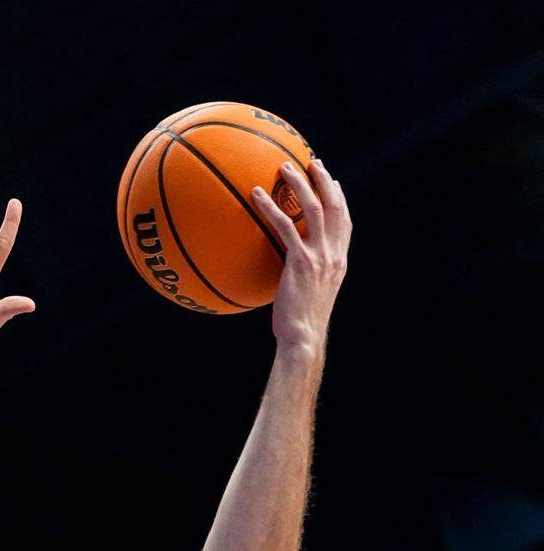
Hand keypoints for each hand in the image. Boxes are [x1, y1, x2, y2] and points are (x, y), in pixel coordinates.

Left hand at [251, 159, 350, 353]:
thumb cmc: (301, 325)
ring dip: (299, 183)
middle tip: (311, 161)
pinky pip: (285, 227)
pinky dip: (271, 208)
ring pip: (314, 208)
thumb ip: (306, 276)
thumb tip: (288, 269)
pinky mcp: (301, 262)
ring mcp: (320, 257)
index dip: (339, 198)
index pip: (345, 221)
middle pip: (334, 206)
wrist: (304, 338)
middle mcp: (334, 254)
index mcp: (339, 261)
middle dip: (324, 180)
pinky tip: (255, 196)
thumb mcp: (310, 296)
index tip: (330, 181)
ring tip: (283, 167)